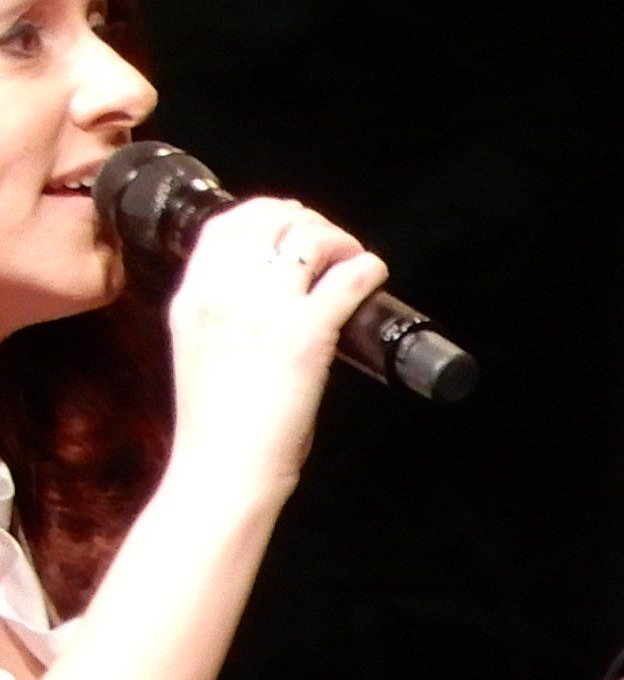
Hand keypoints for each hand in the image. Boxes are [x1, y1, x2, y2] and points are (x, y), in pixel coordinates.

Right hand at [160, 197, 386, 507]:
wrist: (223, 465)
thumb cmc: (217, 422)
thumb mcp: (200, 348)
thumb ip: (221, 314)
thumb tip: (262, 296)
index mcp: (192, 296)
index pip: (226, 225)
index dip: (268, 214)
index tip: (293, 224)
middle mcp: (223, 292)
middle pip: (272, 221)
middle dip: (309, 222)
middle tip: (333, 244)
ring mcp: (265, 310)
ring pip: (311, 239)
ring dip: (341, 241)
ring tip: (354, 260)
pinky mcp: (306, 334)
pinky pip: (348, 279)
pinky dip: (368, 268)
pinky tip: (375, 276)